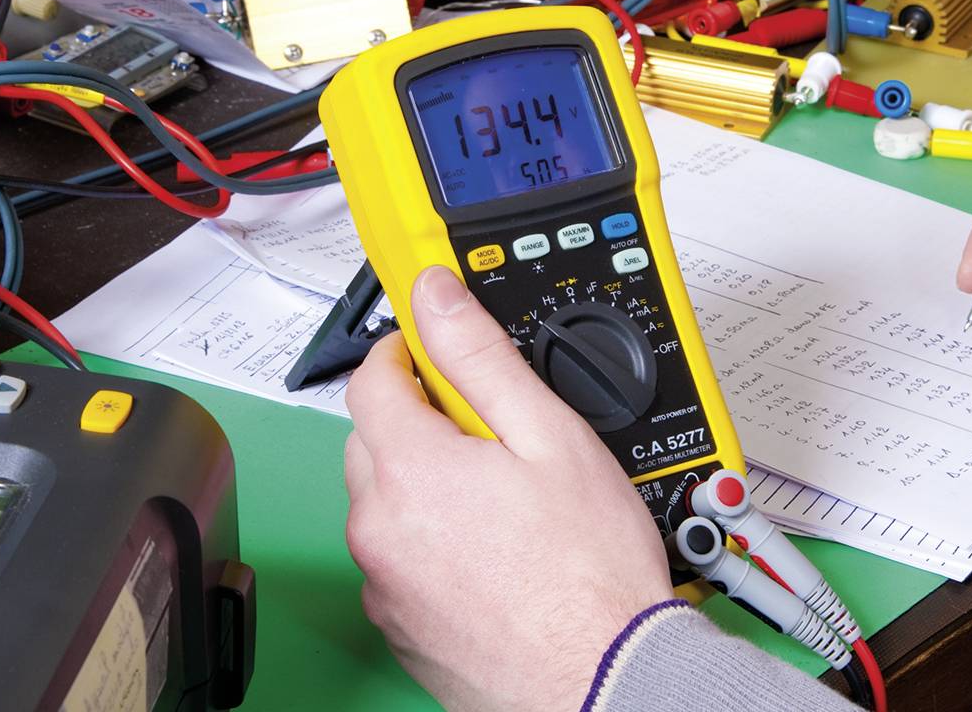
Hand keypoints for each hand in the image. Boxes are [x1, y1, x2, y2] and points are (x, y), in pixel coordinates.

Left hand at [342, 266, 673, 711]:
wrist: (599, 679)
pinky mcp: (398, 626)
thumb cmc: (588, 574)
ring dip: (424, 486)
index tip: (432, 346)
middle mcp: (379, 527)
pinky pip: (398, 560)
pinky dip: (429, 543)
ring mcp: (383, 583)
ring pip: (386, 504)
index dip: (406, 350)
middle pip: (373, 441)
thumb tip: (437, 297)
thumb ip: (481, 357)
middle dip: (419, 421)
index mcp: (410, 469)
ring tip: (503, 502)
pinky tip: (492, 552)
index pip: (372, 378)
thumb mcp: (549, 436)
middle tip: (488, 430)